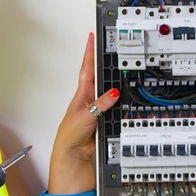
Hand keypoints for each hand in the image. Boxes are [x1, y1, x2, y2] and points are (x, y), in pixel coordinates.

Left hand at [52, 33, 119, 162]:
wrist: (73, 157)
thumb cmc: (70, 136)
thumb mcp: (85, 116)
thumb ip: (100, 104)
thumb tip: (113, 93)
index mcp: (81, 95)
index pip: (87, 69)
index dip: (89, 52)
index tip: (92, 37)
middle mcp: (90, 100)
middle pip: (99, 76)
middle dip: (103, 60)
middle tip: (108, 45)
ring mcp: (98, 109)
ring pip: (109, 90)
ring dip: (113, 79)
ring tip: (118, 64)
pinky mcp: (105, 120)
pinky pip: (116, 106)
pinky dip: (121, 100)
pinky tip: (125, 95)